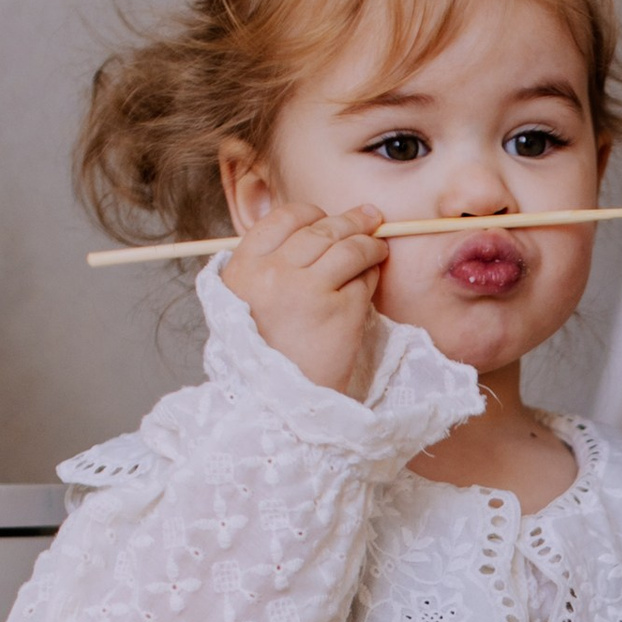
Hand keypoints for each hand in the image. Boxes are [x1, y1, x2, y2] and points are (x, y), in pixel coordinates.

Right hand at [223, 202, 389, 395]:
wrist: (279, 407)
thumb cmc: (266, 359)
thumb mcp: (244, 308)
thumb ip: (265, 269)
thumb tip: (308, 233)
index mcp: (243, 269)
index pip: (283, 219)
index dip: (311, 214)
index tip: (325, 218)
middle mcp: (273, 274)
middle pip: (320, 229)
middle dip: (350, 220)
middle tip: (370, 218)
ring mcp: (308, 290)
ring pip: (348, 247)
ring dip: (369, 242)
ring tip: (378, 246)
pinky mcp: (340, 311)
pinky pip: (363, 278)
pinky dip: (372, 273)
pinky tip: (373, 276)